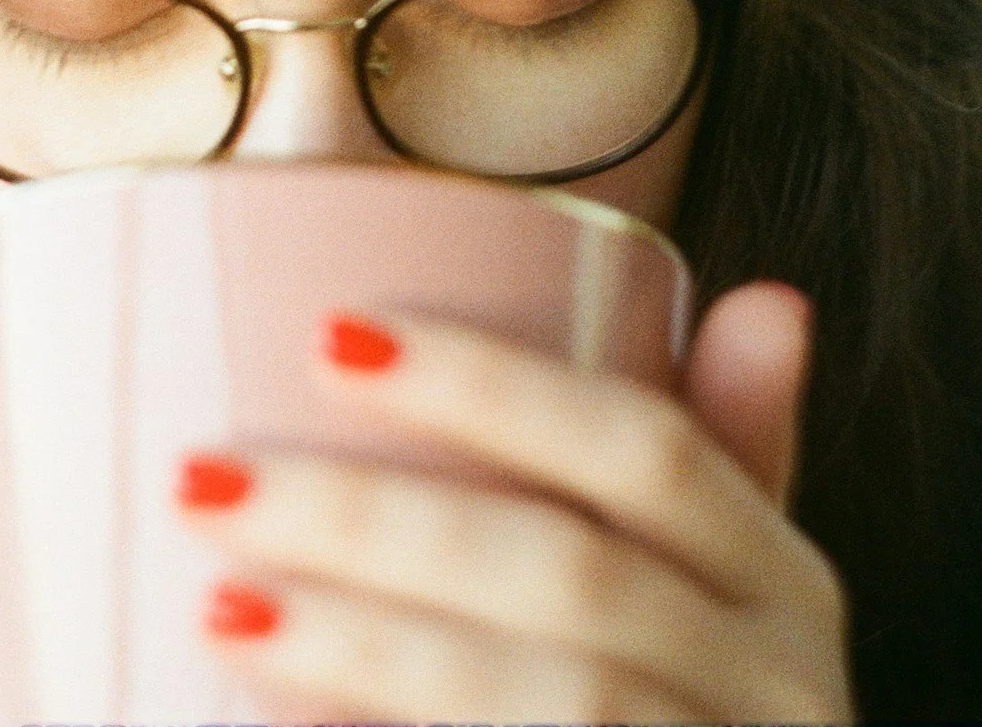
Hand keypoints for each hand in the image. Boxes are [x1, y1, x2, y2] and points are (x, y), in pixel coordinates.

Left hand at [176, 281, 850, 723]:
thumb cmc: (683, 725)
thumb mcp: (725, 609)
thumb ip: (716, 467)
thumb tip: (766, 297)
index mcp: (781, 586)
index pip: (647, 448)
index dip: (491, 386)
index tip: (324, 334)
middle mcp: (780, 689)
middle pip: (568, 575)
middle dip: (372, 522)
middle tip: (200, 480)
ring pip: (556, 703)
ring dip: (370, 648)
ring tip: (218, 606)